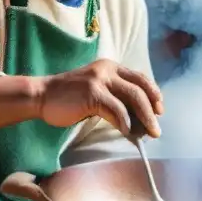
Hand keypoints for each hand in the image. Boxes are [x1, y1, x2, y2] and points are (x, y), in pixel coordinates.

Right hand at [36, 59, 163, 137]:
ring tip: (148, 133)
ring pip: (132, 97)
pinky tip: (127, 132)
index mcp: (111, 67)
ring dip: (144, 118)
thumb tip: (139, 118)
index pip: (140, 78)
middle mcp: (108, 70)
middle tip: (156, 129)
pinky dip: (124, 122)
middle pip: (140, 89)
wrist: (42, 95)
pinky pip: (116, 109)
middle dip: (152, 110)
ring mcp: (99, 80)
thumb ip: (115, 97)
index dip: (153, 94)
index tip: (160, 110)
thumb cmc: (69, 98)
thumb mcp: (97, 90)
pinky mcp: (92, 93)